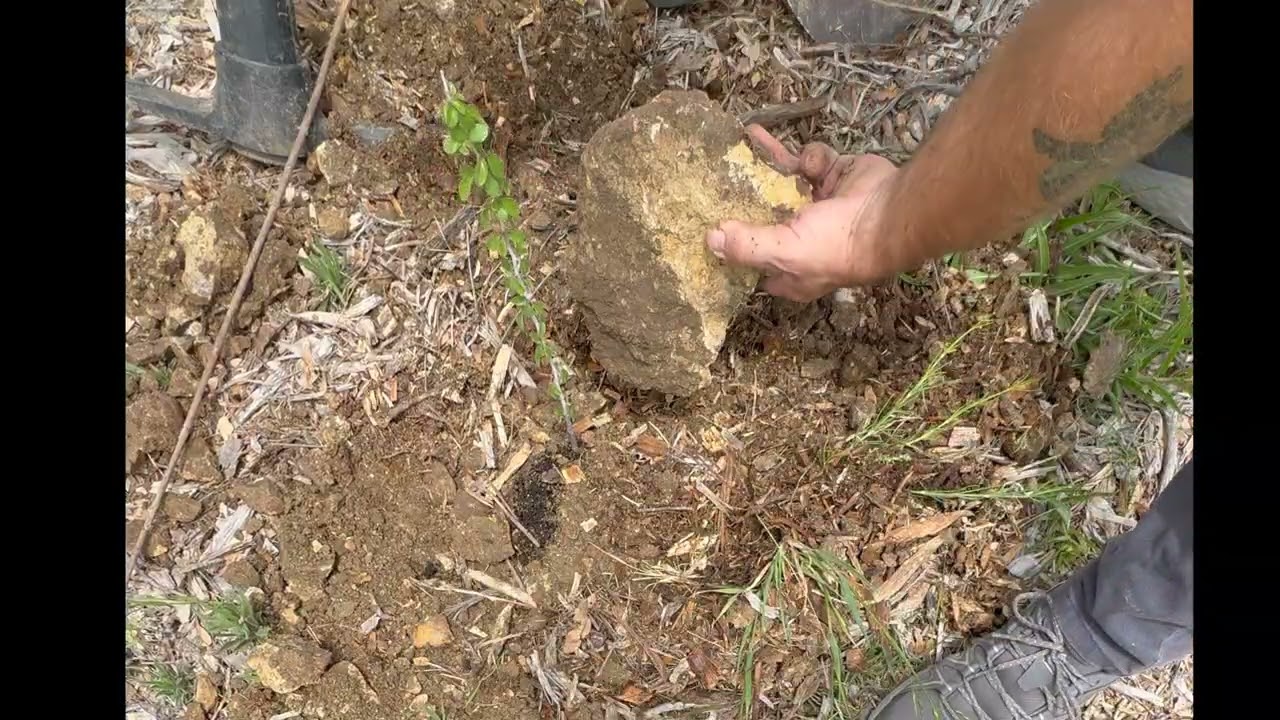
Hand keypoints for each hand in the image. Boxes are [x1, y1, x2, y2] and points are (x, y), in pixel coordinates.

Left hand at [706, 125, 901, 301]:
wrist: (889, 212)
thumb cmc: (837, 244)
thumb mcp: (784, 252)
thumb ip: (746, 246)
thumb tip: (710, 240)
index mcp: (791, 269)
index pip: (754, 263)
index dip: (734, 250)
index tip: (707, 229)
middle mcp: (803, 239)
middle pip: (763, 217)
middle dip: (743, 198)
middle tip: (715, 175)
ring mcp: (818, 205)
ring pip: (781, 182)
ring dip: (768, 165)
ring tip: (744, 142)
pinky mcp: (831, 176)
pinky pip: (810, 161)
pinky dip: (811, 157)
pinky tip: (814, 161)